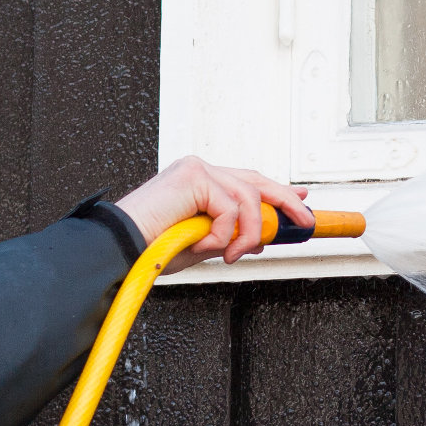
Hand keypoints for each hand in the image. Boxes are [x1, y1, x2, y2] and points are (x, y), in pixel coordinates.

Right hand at [114, 156, 313, 265]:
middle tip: (304, 220)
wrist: (121, 248)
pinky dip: (224, 234)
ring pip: (248, 199)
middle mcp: (199, 170)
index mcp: (199, 182)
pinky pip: (230, 208)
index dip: (277, 191)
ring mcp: (197, 170)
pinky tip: (206, 244)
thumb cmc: (150, 248)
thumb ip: (229, 238)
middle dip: (286, 201)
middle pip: (255, 181)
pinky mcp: (195, 176)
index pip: (247, 182)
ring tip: (231, 254)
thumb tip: (259, 239)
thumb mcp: (201, 245)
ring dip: (247, 234)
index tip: (300, 199)